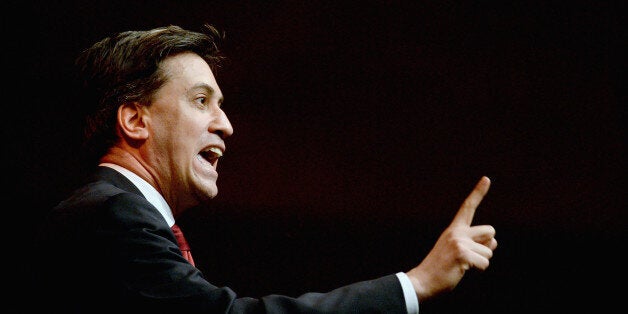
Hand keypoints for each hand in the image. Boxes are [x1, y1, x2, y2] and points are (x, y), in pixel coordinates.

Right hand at [405, 176, 496, 300]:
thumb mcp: (457, 252)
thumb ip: (475, 243)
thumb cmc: (441, 269)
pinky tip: (462, 270)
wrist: (423, 281)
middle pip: (490, 232)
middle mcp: (457, 232)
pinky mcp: (462, 254)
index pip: (467, 207)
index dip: (478, 193)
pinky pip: (484, 263)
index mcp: (454, 229)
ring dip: (481, 262)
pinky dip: (478, 270)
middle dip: (487, 246)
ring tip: (461, 265)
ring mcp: (459, 242)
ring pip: (489, 251)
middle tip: (468, 257)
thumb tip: (494, 241)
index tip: (487, 179)